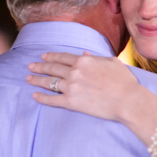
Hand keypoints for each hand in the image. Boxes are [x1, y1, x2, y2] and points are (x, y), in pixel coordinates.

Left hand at [26, 51, 143, 121]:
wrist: (128, 100)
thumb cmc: (125, 82)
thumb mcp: (112, 63)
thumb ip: (96, 57)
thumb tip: (85, 53)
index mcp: (84, 60)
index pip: (62, 57)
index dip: (51, 56)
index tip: (43, 56)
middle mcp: (75, 72)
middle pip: (52, 68)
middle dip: (40, 66)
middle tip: (30, 66)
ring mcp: (71, 87)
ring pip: (49, 82)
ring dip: (37, 80)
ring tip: (28, 79)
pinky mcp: (71, 102)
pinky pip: (52, 99)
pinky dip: (42, 97)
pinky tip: (35, 95)